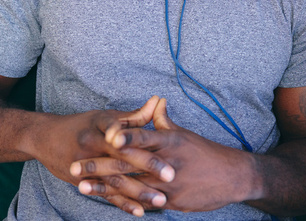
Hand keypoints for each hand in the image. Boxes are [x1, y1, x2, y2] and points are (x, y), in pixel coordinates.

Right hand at [28, 96, 173, 216]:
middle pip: (122, 157)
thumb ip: (134, 115)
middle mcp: (92, 145)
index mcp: (100, 125)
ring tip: (161, 199)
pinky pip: (106, 195)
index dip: (140, 138)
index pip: (124, 133)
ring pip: (115, 180)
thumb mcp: (106, 116)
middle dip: (147, 167)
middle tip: (171, 175)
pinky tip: (140, 211)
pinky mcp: (82, 182)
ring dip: (139, 192)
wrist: (45, 138)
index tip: (165, 147)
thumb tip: (158, 101)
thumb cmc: (82, 125)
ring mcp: (86, 165)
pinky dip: (123, 204)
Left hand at [74, 98, 257, 211]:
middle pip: (128, 164)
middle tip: (74, 166)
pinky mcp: (170, 202)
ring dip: (103, 188)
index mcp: (169, 141)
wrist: (232, 177)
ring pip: (129, 186)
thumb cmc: (205, 152)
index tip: (103, 135)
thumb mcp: (184, 134)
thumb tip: (155, 102)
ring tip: (80, 187)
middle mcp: (166, 162)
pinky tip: (104, 203)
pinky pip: (142, 203)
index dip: (123, 135)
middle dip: (99, 165)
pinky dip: (123, 203)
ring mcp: (167, 184)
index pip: (142, 136)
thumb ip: (163, 121)